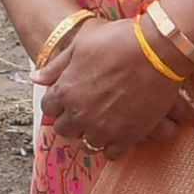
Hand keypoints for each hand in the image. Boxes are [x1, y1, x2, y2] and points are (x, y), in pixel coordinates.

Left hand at [35, 18, 193, 157]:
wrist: (158, 49)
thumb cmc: (118, 40)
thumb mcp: (81, 45)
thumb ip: (56, 66)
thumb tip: (35, 78)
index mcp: (65, 91)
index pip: (49, 108)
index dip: (58, 103)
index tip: (68, 98)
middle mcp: (80, 114)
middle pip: (65, 130)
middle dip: (72, 120)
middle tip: (87, 109)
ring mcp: (104, 128)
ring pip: (87, 144)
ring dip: (92, 133)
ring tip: (104, 120)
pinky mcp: (128, 136)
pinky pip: (112, 153)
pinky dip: (113, 145)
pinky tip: (119, 131)